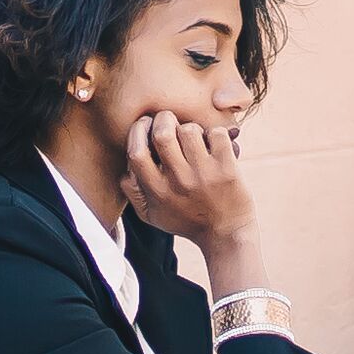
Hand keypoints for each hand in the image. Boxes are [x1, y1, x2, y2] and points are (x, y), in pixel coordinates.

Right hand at [120, 111, 258, 269]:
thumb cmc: (185, 220)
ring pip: (189, 130)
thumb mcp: (151, 215)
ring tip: (194, 138)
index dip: (138, 131)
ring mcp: (203, 174)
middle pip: (162, 133)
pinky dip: (216, 133)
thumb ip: (133, 192)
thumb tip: (125, 169)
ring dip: (191, 128)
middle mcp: (178, 182)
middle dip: (164, 119)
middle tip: (170, 122)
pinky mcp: (227, 169)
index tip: (146, 125)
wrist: (225, 235)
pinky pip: (217, 134)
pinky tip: (214, 144)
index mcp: (156, 191)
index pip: (136, 152)